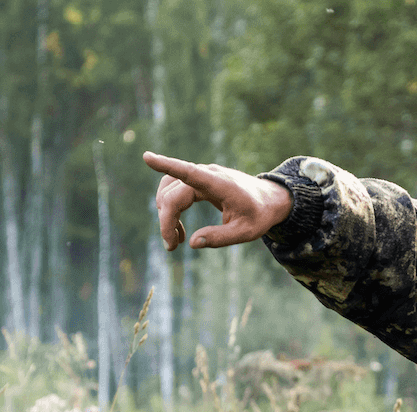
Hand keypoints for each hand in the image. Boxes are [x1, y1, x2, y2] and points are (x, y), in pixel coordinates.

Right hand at [142, 151, 294, 251]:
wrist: (269, 199)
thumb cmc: (259, 215)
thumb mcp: (245, 232)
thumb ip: (219, 238)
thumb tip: (192, 243)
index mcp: (219, 184)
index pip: (188, 172)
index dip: (167, 165)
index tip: (147, 157)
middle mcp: (207, 175)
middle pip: (172, 194)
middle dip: (166, 221)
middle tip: (171, 248)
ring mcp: (202, 175)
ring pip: (169, 191)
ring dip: (166, 214)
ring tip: (175, 240)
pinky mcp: (199, 180)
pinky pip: (175, 190)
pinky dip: (171, 209)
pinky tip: (179, 230)